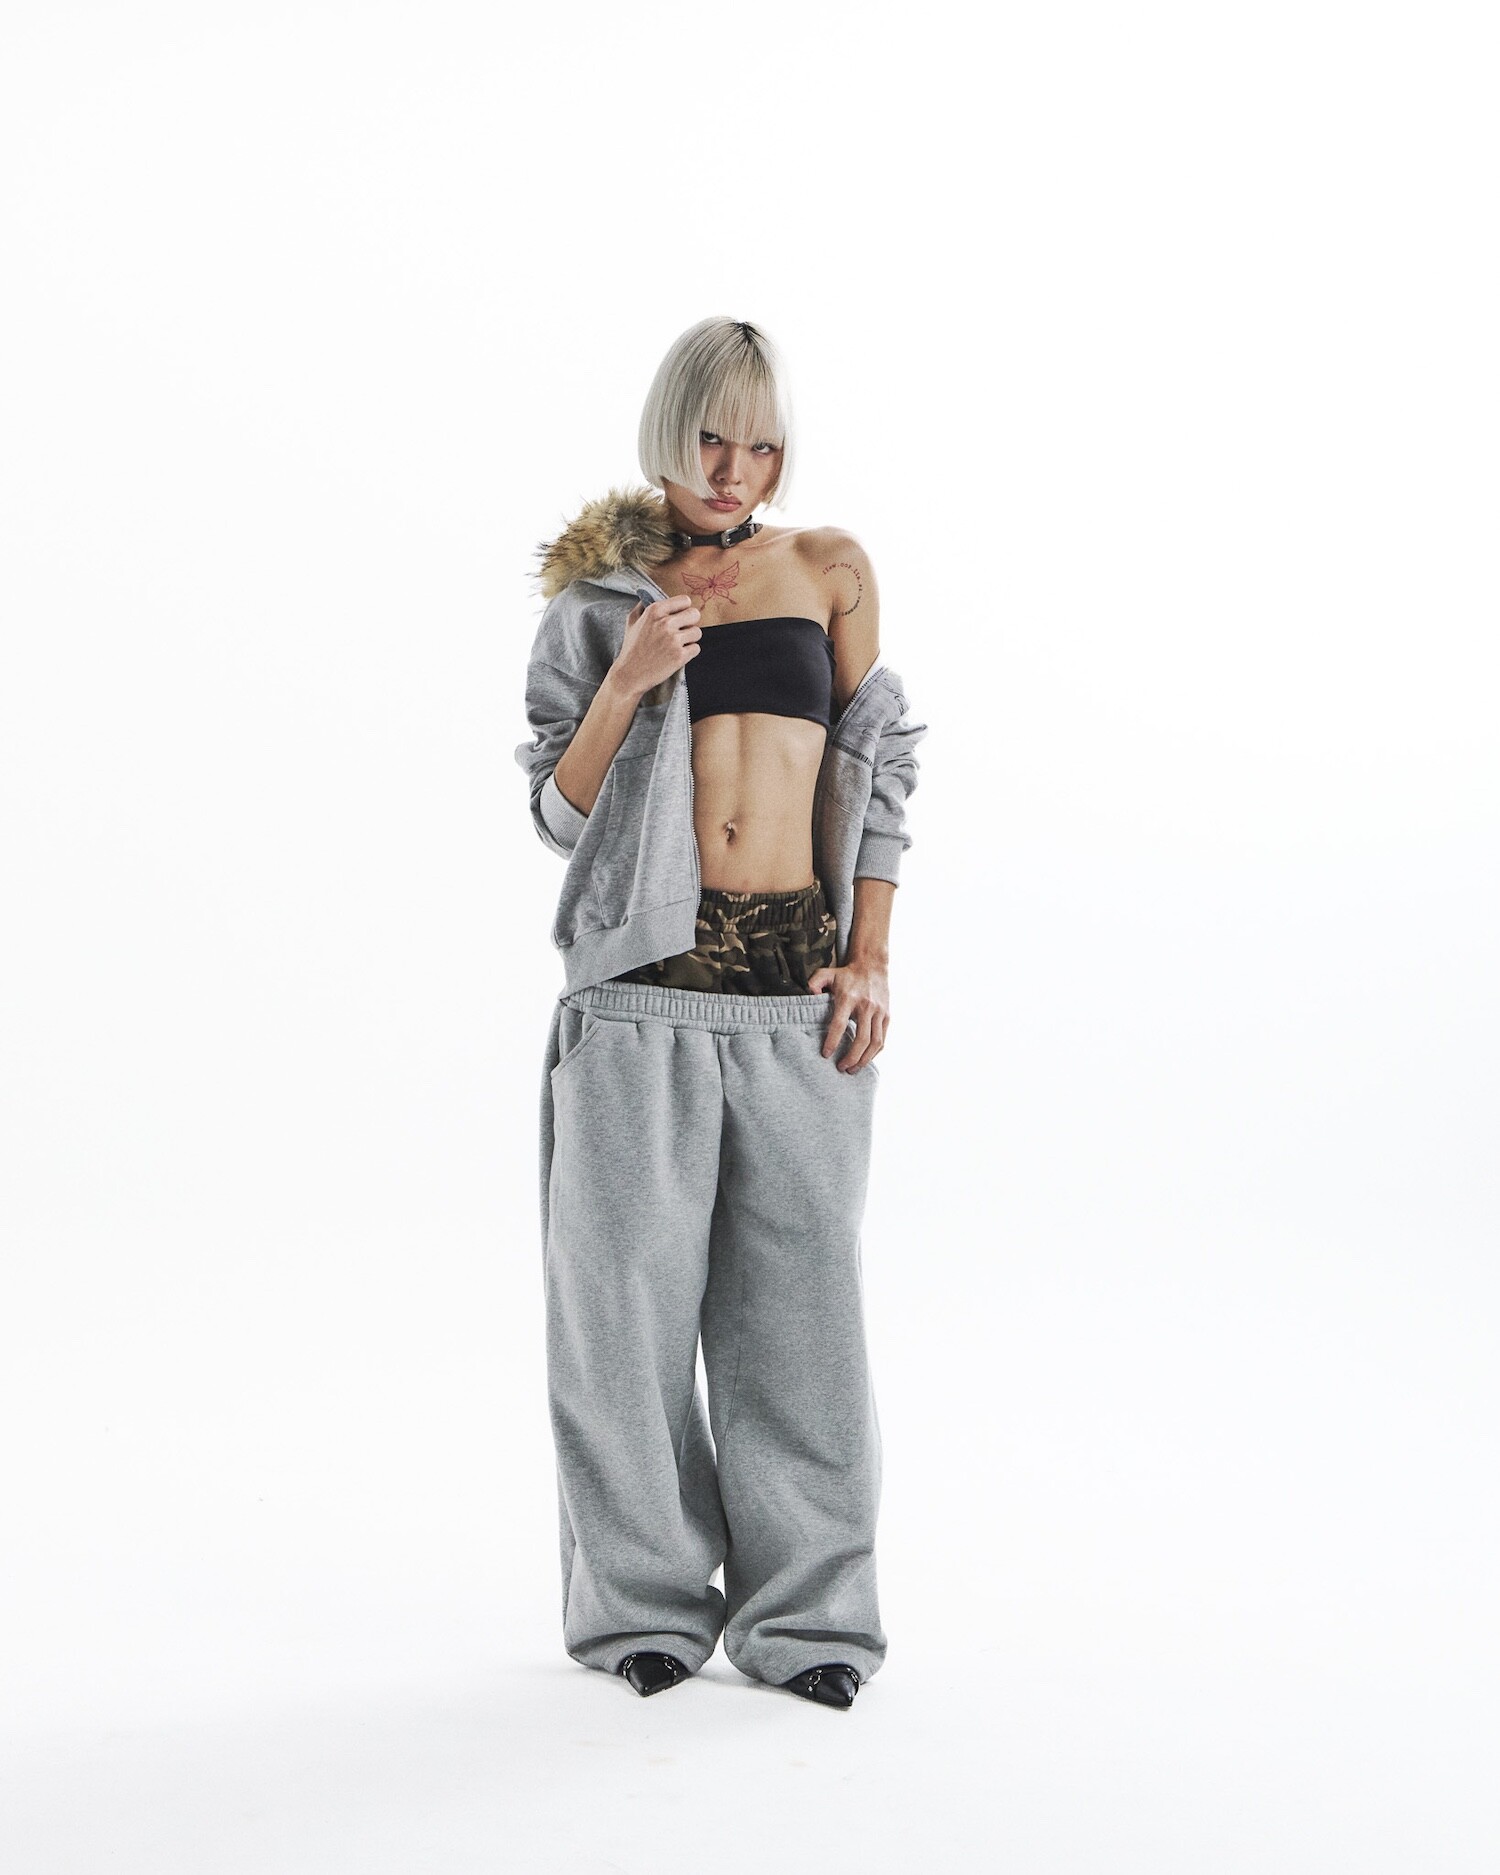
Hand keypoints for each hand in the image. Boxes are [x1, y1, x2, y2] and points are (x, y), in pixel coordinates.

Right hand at [611, 596, 701, 700]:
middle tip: (682, 631)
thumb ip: (642, 606)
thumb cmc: (631, 648)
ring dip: (690, 639)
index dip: (684, 609)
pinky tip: (678, 655)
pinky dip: (690, 653)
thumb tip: (648, 595)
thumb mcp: (632, 621)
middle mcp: (665, 623)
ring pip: (697, 632)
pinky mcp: (680, 656)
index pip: (685, 600)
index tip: (680, 617)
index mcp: (655, 611)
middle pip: (695, 614)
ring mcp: (674, 640)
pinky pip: (696, 648)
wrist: (630, 674)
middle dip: (690, 622)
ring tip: (678, 645)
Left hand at [806, 957, 888, 1072]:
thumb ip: (814, 983)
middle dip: (851, 1057)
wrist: (873, 965)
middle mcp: (866, 1006)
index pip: (840, 1024)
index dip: (832, 1041)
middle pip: (861, 1039)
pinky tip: (864, 1059)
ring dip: (864, 1059)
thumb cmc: (846, 974)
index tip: (826, 1054)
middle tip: (841, 1068)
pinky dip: (874, 1052)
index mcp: (849, 998)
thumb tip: (809, 996)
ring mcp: (879, 1012)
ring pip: (875, 1042)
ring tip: (853, 1069)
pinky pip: (882, 1039)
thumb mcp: (826, 973)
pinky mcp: (887, 1016)